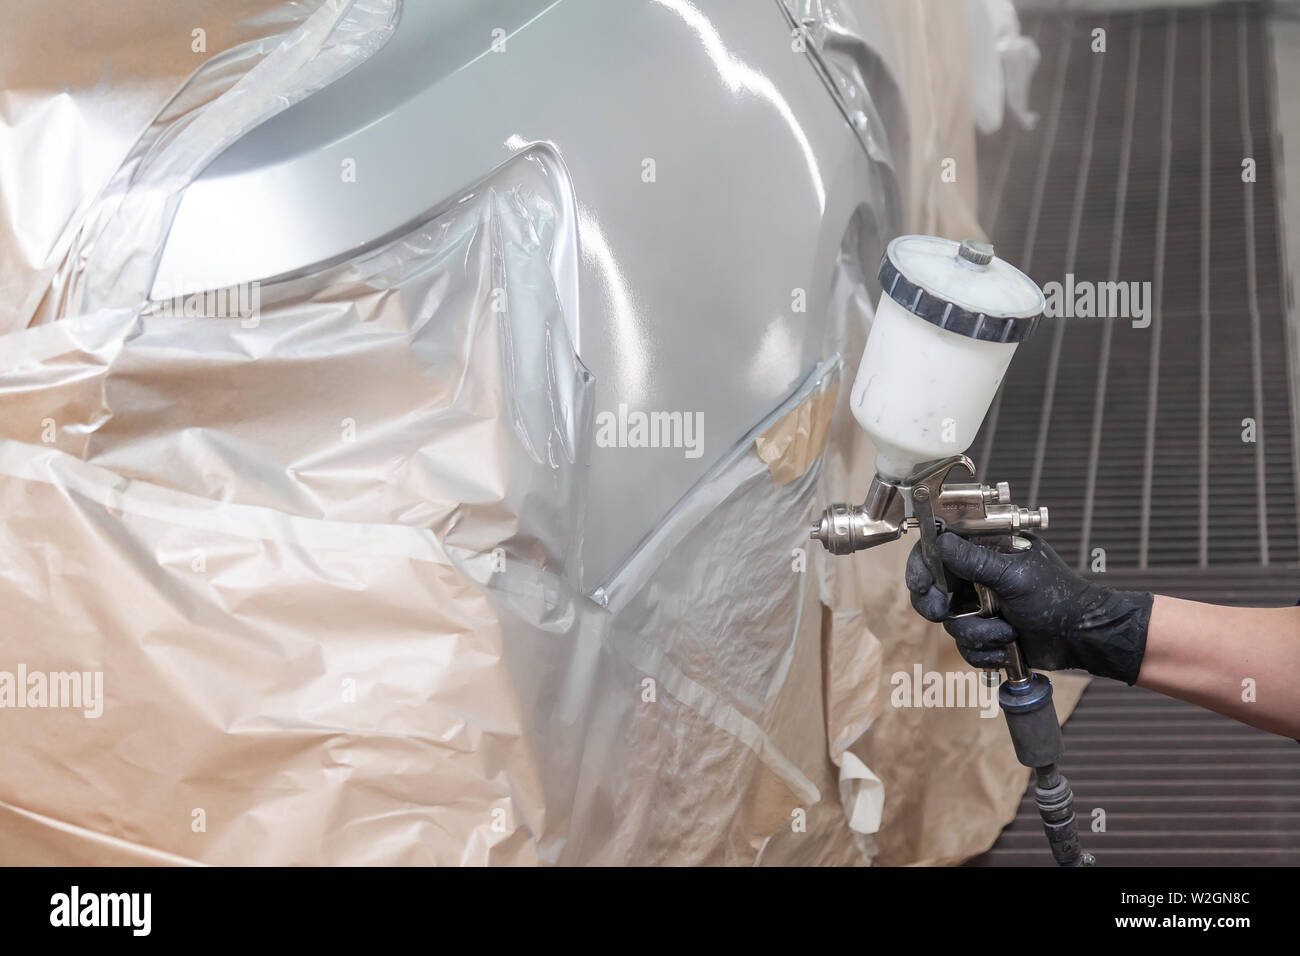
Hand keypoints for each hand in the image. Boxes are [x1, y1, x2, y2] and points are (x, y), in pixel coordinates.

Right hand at [905, 532, 1153, 684]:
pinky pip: (966, 646)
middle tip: (941, 613)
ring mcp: (981, 605)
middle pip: (933, 589)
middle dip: (937, 606)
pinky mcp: (986, 633)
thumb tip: (941, 540)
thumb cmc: (1057, 597)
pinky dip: (985, 652)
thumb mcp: (1013, 576)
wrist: (1082, 637)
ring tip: (1006, 633)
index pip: (940, 549)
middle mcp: (978, 576)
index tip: (921, 585)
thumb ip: (974, 560)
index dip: (922, 565)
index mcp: (986, 550)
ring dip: (977, 634)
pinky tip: (1009, 648)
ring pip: (951, 623)